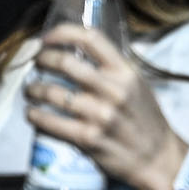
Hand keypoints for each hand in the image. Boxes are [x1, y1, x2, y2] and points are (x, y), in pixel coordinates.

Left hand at [24, 24, 188, 189]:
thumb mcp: (138, 85)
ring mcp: (100, 115)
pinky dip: (35, 116)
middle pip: (66, 63)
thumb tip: (79, 52)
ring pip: (53, 93)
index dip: (64, 33)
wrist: (157, 156)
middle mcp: (114, 90)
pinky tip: (32, 113)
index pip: (92, 39)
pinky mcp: (88, 139)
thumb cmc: (145, 118)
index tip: (47, 37)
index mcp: (126, 72)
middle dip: (42, 60)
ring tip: (31, 90)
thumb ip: (112, 70)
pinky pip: (51, 123)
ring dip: (34, 90)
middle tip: (35, 63)